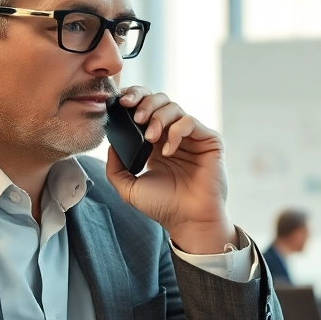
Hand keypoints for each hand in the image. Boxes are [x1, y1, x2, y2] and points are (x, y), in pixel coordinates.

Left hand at [105, 87, 233, 253]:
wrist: (188, 221)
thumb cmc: (163, 207)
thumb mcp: (129, 188)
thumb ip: (115, 167)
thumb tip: (112, 144)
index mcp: (155, 143)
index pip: (144, 109)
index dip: (134, 98)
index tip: (120, 102)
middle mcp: (173, 135)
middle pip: (159, 100)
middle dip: (144, 102)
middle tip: (137, 117)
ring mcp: (192, 137)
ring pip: (174, 107)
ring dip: (158, 118)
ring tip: (151, 138)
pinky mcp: (209, 140)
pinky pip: (190, 121)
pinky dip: (176, 131)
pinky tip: (168, 151)